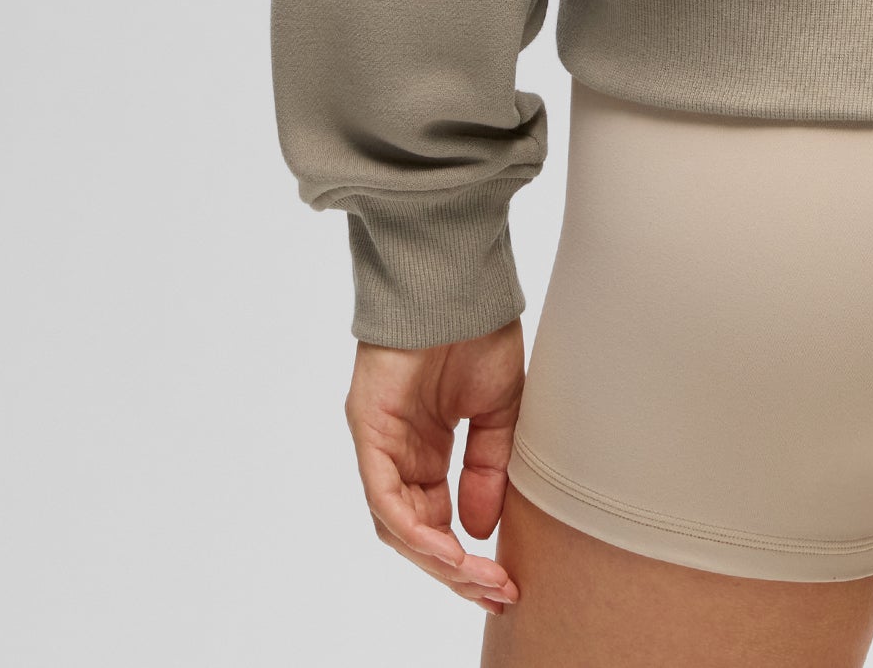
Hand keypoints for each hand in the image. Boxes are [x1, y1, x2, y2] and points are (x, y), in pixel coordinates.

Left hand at [345, 321, 525, 614]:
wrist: (458, 281)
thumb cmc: (477, 331)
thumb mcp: (499, 410)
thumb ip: (486, 470)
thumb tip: (479, 531)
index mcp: (427, 448)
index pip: (438, 519)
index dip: (467, 556)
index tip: (504, 580)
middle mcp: (399, 452)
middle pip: (417, 532)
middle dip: (456, 571)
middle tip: (496, 592)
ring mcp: (381, 443)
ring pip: (398, 524)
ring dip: (438, 559)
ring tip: (477, 578)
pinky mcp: (369, 431)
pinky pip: (385, 496)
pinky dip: (414, 529)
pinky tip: (446, 549)